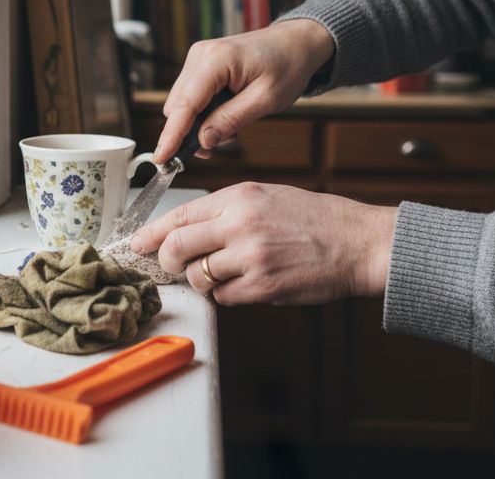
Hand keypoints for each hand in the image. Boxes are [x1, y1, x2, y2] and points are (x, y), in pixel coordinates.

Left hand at [129, 183, 396, 305]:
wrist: (358, 243)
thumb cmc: (315, 219)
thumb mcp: (266, 196)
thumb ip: (226, 210)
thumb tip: (184, 229)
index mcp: (239, 197)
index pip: (179, 215)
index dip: (151, 234)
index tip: (137, 244)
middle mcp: (240, 224)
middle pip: (176, 247)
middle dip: (167, 261)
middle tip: (170, 266)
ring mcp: (250, 257)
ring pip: (199, 277)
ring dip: (203, 280)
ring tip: (224, 274)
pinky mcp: (263, 287)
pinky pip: (224, 298)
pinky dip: (228, 296)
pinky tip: (246, 284)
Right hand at [154, 19, 334, 164]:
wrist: (295, 43)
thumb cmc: (287, 66)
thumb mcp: (266, 99)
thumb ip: (231, 120)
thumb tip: (203, 141)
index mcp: (215, 60)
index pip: (184, 105)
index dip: (172, 136)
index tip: (162, 160)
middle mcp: (199, 55)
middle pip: (177, 107)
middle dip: (191, 132)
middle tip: (221, 145)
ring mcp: (198, 58)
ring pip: (182, 105)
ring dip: (200, 124)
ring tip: (233, 126)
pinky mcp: (201, 65)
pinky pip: (191, 97)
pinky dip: (204, 113)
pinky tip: (227, 114)